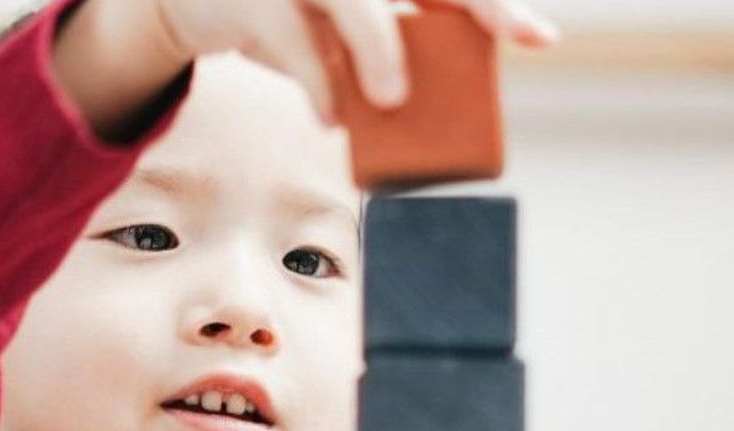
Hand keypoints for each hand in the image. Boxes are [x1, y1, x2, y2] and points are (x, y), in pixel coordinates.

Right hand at [154, 0, 558, 119]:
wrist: (196, 2)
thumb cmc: (289, 14)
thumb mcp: (342, 26)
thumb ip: (386, 45)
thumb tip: (432, 109)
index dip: (492, 5)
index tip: (537, 40)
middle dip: (471, 2)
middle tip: (504, 43)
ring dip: (379, 46)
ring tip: (392, 100)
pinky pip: (290, 36)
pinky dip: (316, 81)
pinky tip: (330, 117)